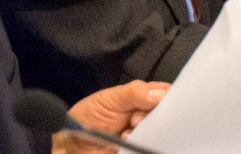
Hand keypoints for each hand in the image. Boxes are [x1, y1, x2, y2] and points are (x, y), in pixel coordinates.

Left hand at [53, 81, 169, 152]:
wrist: (71, 144)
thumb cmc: (89, 116)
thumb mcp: (111, 98)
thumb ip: (135, 92)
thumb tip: (161, 95)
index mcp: (143, 99)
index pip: (166, 95)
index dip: (168, 97)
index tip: (160, 101)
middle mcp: (147, 117)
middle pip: (168, 115)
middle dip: (156, 115)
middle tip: (134, 118)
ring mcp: (143, 135)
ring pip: (161, 133)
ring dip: (146, 131)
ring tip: (127, 130)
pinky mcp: (137, 149)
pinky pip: (149, 147)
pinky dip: (141, 145)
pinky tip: (125, 142)